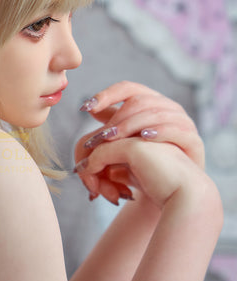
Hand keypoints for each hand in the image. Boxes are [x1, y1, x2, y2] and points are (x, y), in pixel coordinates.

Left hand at [74, 81, 204, 206]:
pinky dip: (160, 131)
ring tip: (113, 138)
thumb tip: (90, 109)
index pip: (128, 88)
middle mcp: (170, 108)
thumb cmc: (148, 165)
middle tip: (100, 136)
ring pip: (156, 113)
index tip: (85, 108)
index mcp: (152, 102)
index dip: (106, 95)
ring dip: (131, 125)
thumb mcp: (125, 143)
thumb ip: (112, 126)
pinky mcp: (194, 141)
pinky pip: (178, 129)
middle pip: (140, 100)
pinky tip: (144, 137)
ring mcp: (184, 123)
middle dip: (117, 118)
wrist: (175, 191)